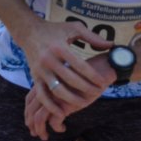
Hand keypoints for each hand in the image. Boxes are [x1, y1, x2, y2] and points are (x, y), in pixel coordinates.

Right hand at [20, 21, 114, 136]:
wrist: (29, 32)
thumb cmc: (55, 29)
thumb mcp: (74, 28)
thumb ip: (92, 37)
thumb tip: (111, 45)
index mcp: (59, 48)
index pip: (80, 66)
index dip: (93, 76)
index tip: (103, 82)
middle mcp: (48, 60)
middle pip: (70, 80)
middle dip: (86, 88)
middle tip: (98, 93)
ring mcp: (40, 70)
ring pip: (57, 90)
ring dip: (71, 99)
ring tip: (84, 103)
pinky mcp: (34, 77)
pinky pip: (42, 95)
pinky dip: (50, 105)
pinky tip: (62, 113)